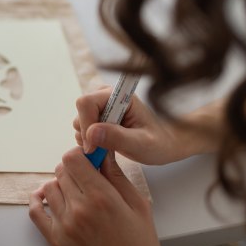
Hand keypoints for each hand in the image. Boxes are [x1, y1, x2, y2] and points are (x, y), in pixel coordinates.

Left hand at [29, 148, 158, 245]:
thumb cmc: (138, 243)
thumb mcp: (138, 205)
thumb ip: (117, 176)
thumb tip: (104, 152)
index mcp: (101, 197)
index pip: (73, 158)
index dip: (79, 154)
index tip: (88, 158)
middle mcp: (79, 209)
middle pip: (61, 170)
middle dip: (73, 170)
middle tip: (85, 177)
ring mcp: (64, 225)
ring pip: (49, 187)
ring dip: (60, 185)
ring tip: (75, 191)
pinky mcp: (55, 239)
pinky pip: (35, 211)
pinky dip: (39, 200)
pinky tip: (48, 197)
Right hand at [73, 88, 189, 164]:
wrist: (165, 143)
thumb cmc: (158, 143)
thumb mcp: (141, 144)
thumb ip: (117, 138)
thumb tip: (91, 133)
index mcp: (118, 95)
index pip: (86, 102)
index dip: (85, 125)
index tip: (93, 148)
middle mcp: (106, 95)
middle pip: (81, 112)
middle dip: (87, 134)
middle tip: (103, 150)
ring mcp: (101, 104)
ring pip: (80, 120)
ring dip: (89, 138)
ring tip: (109, 148)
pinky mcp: (98, 115)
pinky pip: (83, 127)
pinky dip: (90, 140)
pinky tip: (106, 146)